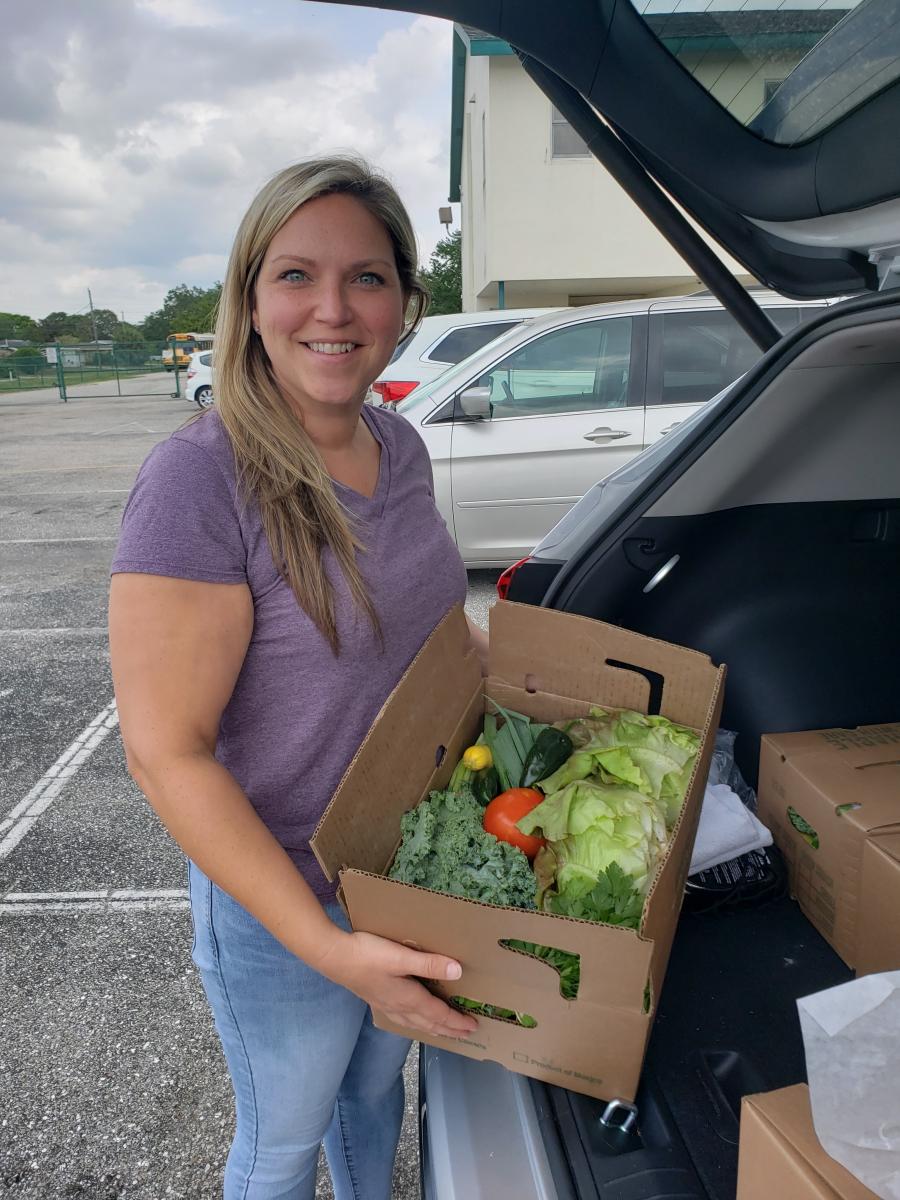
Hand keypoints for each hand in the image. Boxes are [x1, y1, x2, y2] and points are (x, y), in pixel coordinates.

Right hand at [319, 930, 478, 1038]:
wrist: (334, 957)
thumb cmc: (368, 955)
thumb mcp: (401, 957)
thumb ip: (429, 964)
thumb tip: (458, 972)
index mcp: (408, 998)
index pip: (438, 1014)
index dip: (457, 1021)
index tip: (473, 1026)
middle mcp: (398, 1006)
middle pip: (429, 1023)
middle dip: (449, 1029)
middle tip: (465, 1033)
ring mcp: (385, 1004)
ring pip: (415, 1023)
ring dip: (432, 1028)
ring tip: (443, 1031)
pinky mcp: (376, 998)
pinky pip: (402, 1018)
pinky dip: (414, 1022)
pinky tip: (410, 1018)